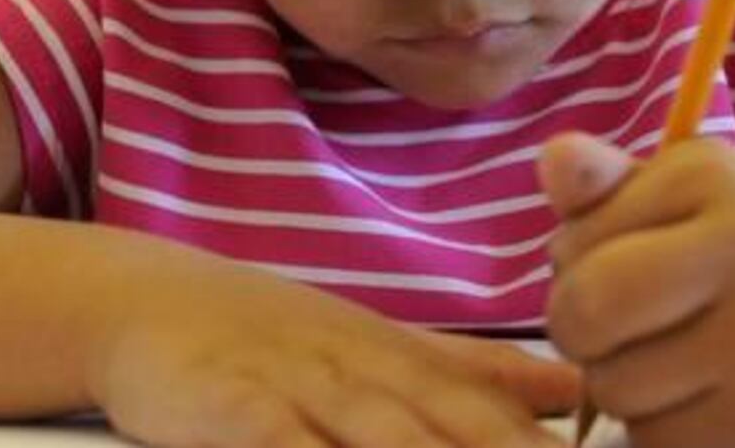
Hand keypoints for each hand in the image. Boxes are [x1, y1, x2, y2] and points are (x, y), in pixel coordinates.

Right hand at [88, 259, 578, 446]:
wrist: (158, 300)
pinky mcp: (236, 409)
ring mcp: (306, 391)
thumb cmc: (286, 339)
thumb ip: (481, 374)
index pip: (504, 423)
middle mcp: (375, 380)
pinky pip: (283, 444)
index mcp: (417, 369)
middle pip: (462, 438)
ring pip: (388, 442)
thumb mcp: (392, 347)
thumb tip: (575, 389)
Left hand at [540, 133, 734, 447]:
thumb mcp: (666, 192)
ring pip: (612, 391)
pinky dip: (658, 429)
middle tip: (623, 320)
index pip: (572, 251)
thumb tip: (554, 158)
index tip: (626, 257)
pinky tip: (698, 396)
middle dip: (579, 328)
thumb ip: (600, 180)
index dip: (573, 264)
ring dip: (619, 381)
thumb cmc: (720, 243)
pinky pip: (654, 442)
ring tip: (671, 353)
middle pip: (584, 321)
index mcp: (715, 180)